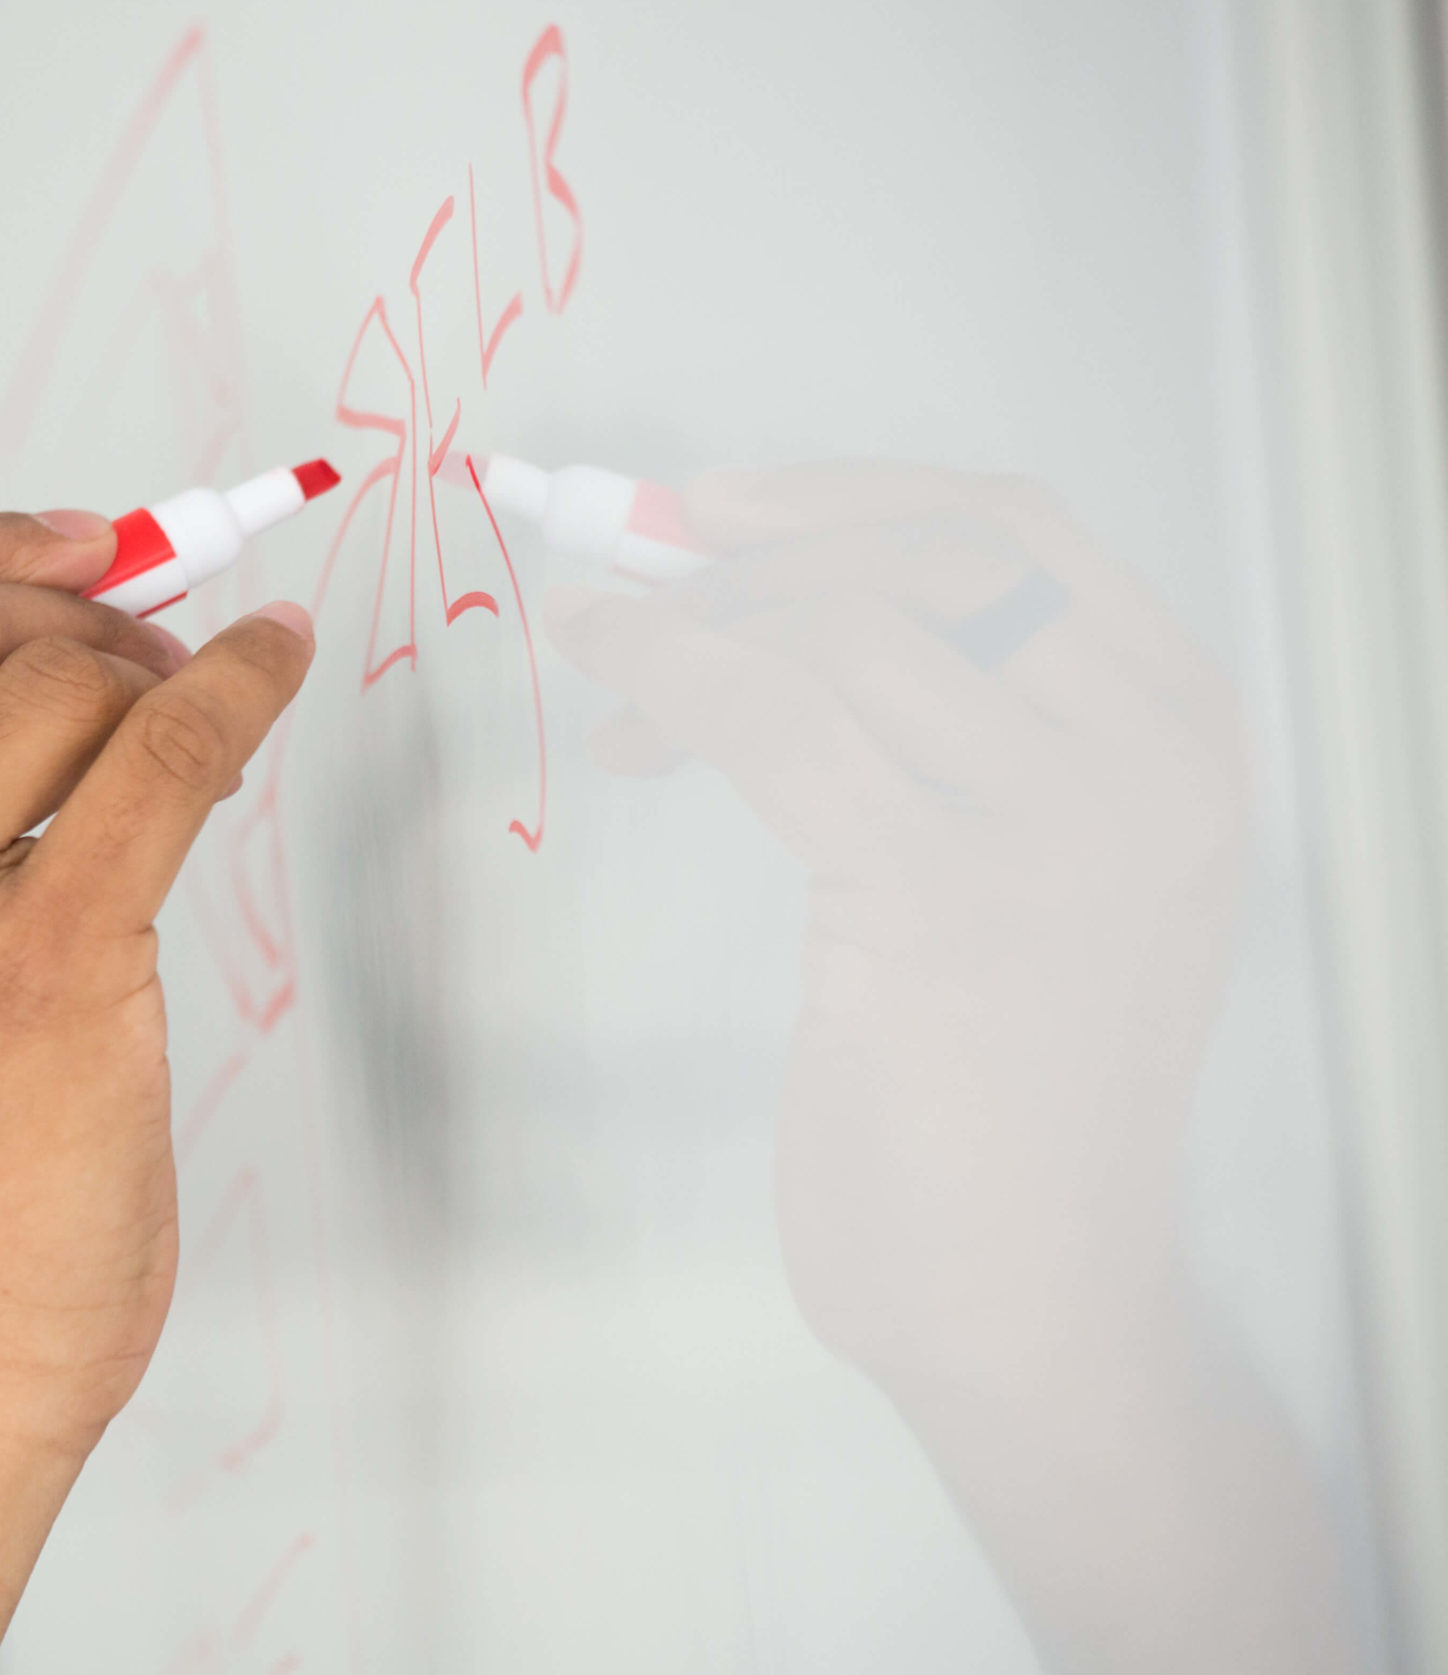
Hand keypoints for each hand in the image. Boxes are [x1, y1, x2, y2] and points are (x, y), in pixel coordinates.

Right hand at [0, 509, 314, 1672]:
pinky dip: (238, 688)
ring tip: (185, 718)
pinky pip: (166, 755)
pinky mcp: (38, 964)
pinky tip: (268, 670)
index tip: (65, 535)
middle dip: (63, 607)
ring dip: (149, 677)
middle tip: (141, 640)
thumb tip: (37, 654)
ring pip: (60, 684)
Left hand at [554, 463, 1243, 1387]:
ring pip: (837, 633)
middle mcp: (1149, 765)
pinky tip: (608, 677)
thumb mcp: (1032, 878)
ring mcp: (1059, 832)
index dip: (855, 494)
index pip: (1023, 531)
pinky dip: (666, 671)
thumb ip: (948, 737)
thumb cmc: (996, 1091)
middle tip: (641, 590)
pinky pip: (772, 724)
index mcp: (1185, 734)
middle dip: (755, 558)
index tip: (722, 502)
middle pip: (923, 560)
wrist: (1027, 1299)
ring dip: (693, 627)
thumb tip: (756, 594)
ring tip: (616, 680)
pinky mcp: (941, 902)